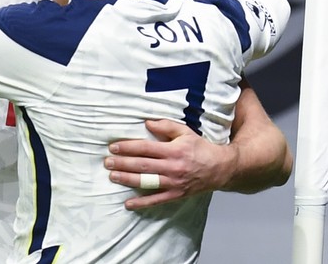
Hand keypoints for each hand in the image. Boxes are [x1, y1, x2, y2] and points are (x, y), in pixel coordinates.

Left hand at [104, 119, 237, 209]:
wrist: (220, 168)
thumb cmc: (200, 148)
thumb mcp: (185, 132)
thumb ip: (166, 126)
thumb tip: (146, 123)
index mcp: (174, 150)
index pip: (145, 148)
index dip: (128, 147)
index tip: (113, 147)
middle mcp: (172, 167)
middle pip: (143, 165)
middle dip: (123, 163)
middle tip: (107, 162)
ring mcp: (174, 182)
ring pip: (147, 182)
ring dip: (127, 179)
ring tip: (112, 176)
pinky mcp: (176, 194)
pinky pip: (156, 200)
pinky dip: (142, 203)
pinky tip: (128, 203)